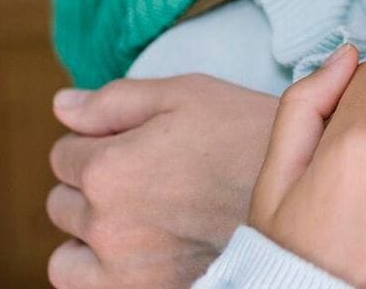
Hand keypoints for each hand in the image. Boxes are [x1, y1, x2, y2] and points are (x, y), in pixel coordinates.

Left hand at [45, 74, 275, 287]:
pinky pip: (83, 287)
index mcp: (110, 167)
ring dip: (86, 235)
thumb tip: (62, 106)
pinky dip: (97, 272)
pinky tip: (133, 253)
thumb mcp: (189, 96)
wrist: (304, 201)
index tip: (130, 144)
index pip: (64, 155)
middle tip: (140, 179)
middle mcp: (106, 223)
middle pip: (61, 201)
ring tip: (132, 221)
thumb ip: (116, 101)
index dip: (96, 143)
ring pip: (66, 254)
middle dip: (91, 186)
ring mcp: (123, 270)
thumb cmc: (250, 140)